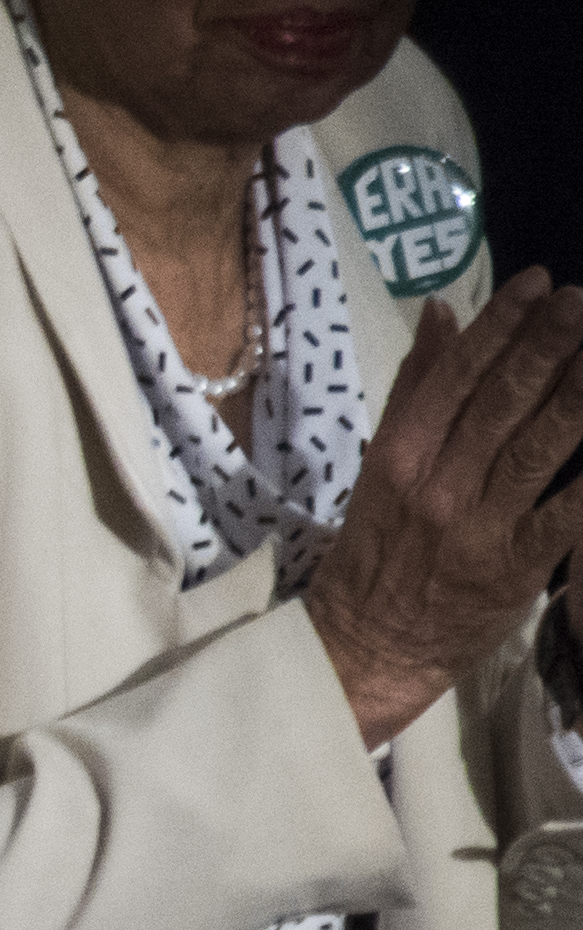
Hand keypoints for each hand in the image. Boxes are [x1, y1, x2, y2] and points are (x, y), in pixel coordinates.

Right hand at [309, 271, 582, 745]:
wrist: (367, 646)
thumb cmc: (377, 550)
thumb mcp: (382, 464)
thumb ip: (416, 389)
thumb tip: (441, 313)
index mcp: (399, 452)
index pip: (455, 375)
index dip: (499, 325)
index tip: (538, 282)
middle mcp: (436, 482)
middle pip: (500, 402)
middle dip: (547, 346)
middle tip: (582, 301)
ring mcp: (476, 525)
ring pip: (538, 447)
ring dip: (578, 395)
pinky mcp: (514, 568)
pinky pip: (566, 515)